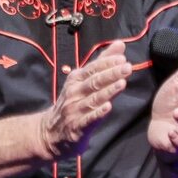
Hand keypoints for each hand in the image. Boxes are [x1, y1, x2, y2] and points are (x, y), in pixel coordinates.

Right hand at [37, 40, 132, 158]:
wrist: (50, 132)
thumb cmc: (72, 102)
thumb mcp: (83, 80)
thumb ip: (102, 63)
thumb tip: (120, 44)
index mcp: (76, 79)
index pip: (92, 68)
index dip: (107, 63)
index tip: (122, 58)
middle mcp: (74, 92)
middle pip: (94, 81)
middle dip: (111, 74)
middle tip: (127, 67)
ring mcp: (74, 110)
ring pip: (93, 99)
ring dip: (108, 91)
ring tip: (122, 83)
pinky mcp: (77, 127)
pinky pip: (88, 119)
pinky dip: (98, 112)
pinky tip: (108, 107)